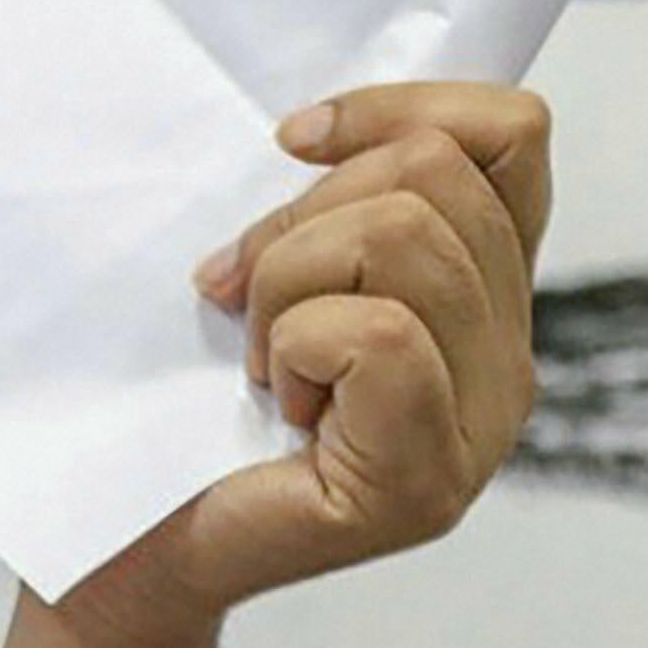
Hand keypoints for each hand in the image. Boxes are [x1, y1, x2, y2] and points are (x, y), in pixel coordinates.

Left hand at [77, 81, 552, 647]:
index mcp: (484, 288)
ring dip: (288, 278)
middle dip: (300, 212)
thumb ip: (326, 204)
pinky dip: (295, 348)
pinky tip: (276, 402)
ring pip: (405, 239)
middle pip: (435, 176)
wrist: (134, 538)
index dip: (400, 108)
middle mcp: (509, 351)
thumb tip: (306, 135)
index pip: (513, 134)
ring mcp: (482, 423)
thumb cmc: (188, 401)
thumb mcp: (267, 267)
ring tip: (259, 354)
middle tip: (234, 290)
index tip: (289, 142)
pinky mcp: (426, 481)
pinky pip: (379, 335)